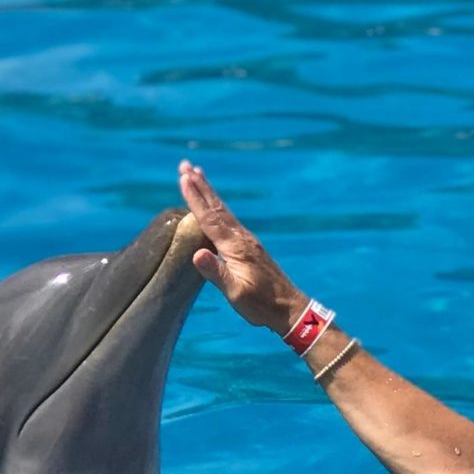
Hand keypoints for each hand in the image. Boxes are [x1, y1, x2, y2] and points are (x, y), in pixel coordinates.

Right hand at [177, 160, 309, 333]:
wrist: (290, 309)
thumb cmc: (261, 305)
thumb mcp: (236, 294)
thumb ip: (216, 274)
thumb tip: (197, 254)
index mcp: (235, 247)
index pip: (210, 218)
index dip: (195, 198)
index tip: (183, 177)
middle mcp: (241, 238)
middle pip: (216, 206)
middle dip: (199, 185)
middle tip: (184, 164)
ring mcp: (247, 240)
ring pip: (223, 210)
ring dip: (208, 192)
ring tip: (197, 174)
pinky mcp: (250, 246)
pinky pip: (229, 219)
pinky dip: (217, 206)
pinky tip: (215, 205)